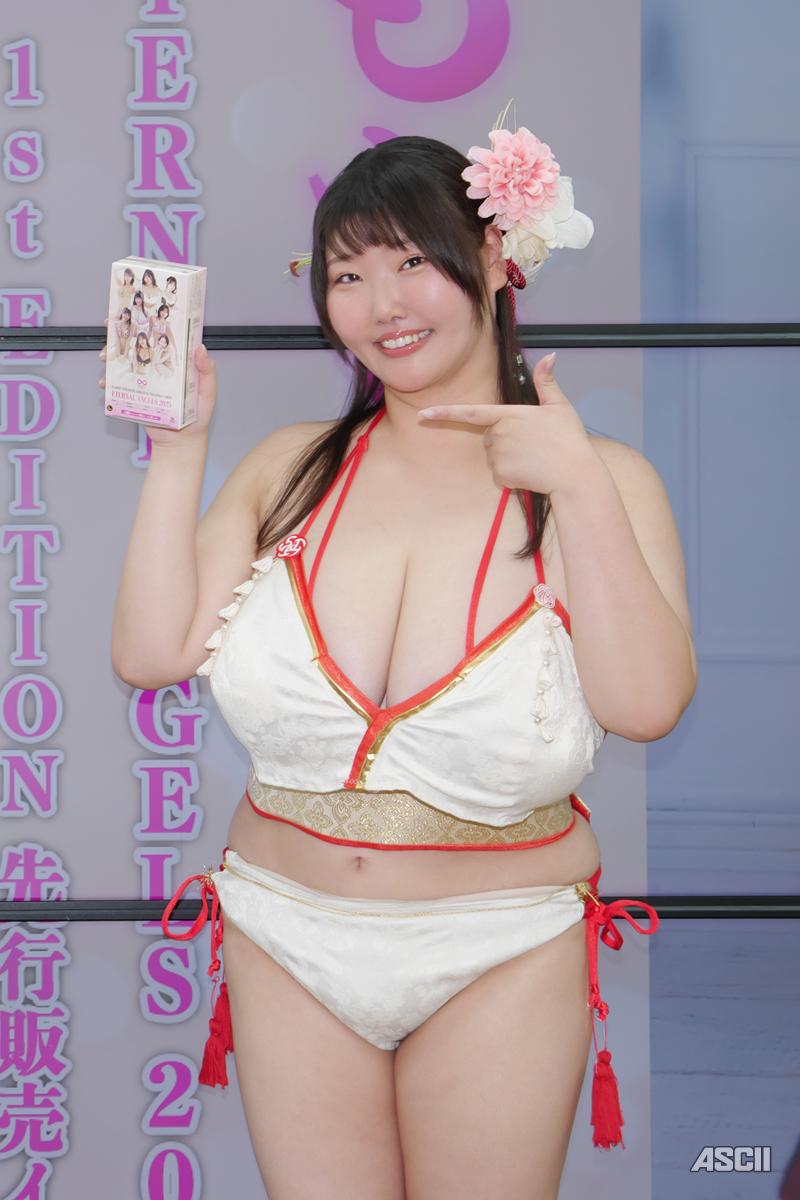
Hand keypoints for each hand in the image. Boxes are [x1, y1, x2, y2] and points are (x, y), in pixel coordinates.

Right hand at [98, 320, 216, 445]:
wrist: (183, 442)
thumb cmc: (198, 415)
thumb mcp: (208, 391)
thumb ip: (207, 371)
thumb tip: (201, 348)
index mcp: (174, 360)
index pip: (159, 334)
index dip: (147, 320)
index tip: (134, 309)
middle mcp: (157, 366)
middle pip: (136, 343)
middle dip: (119, 333)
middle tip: (109, 327)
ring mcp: (144, 380)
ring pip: (123, 362)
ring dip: (110, 356)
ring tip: (105, 356)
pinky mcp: (135, 395)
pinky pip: (119, 386)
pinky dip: (109, 383)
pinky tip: (105, 383)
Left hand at [417, 352, 595, 495]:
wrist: (575, 475)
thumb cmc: (569, 440)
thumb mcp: (559, 407)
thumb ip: (546, 383)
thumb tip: (549, 356)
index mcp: (510, 414)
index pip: (470, 412)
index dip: (444, 413)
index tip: (423, 414)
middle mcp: (499, 434)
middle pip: (490, 437)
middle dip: (506, 442)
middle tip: (534, 445)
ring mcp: (498, 456)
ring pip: (494, 457)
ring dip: (510, 459)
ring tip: (534, 458)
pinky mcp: (501, 475)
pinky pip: (499, 475)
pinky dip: (512, 476)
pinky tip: (530, 472)